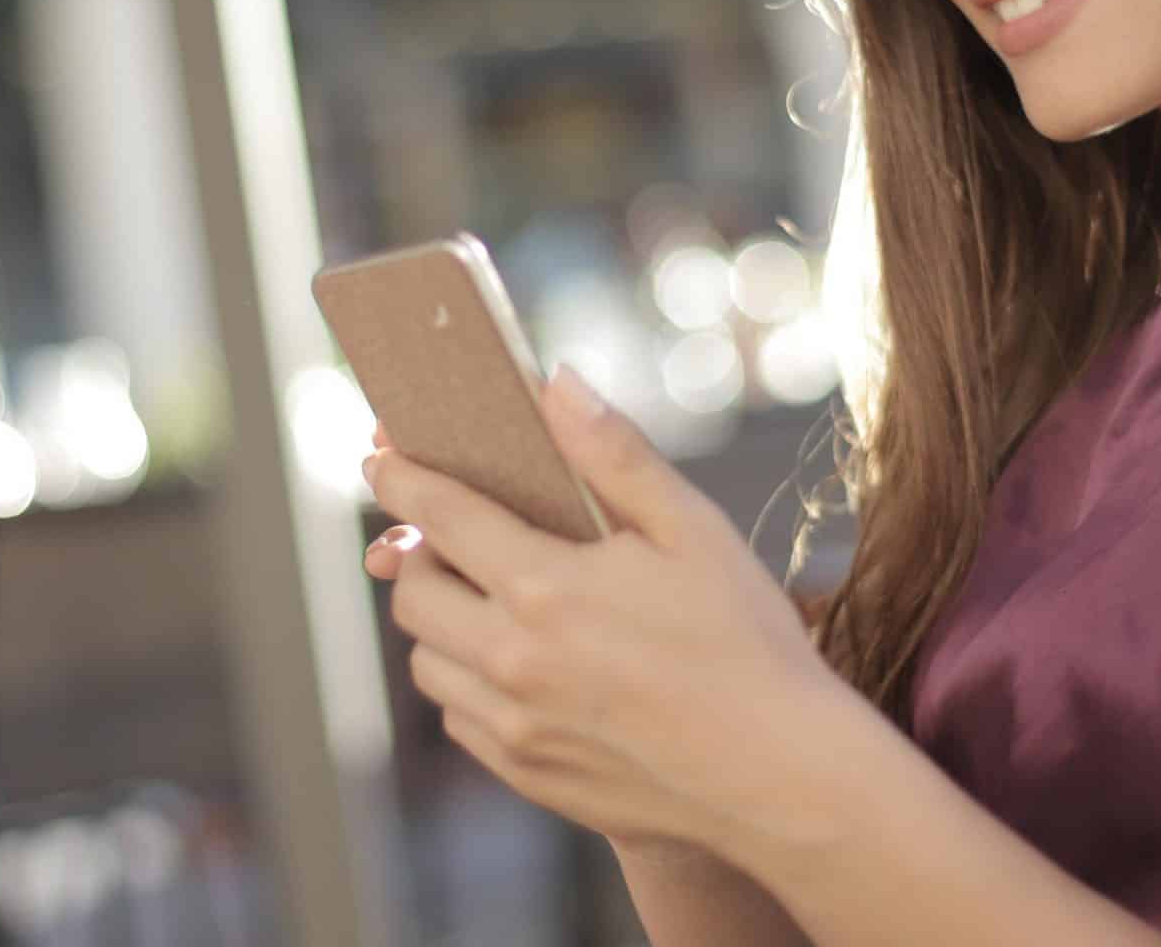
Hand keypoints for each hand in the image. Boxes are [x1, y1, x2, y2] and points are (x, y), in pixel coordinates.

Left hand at [361, 368, 853, 863]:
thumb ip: (615, 455)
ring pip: (428, 662)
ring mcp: (513, 724)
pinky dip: (469, 682)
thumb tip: (555, 384)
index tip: (380, 457)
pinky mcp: (525, 773)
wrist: (780, 776)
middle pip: (413, 593)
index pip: (440, 516)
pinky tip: (520, 667)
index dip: (403, 477)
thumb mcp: (695, 530)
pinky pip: (459, 718)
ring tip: (489, 601)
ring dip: (441, 621)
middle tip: (450, 537)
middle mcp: (512, 659)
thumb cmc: (748, 643)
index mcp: (547, 587)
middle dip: (416, 553)